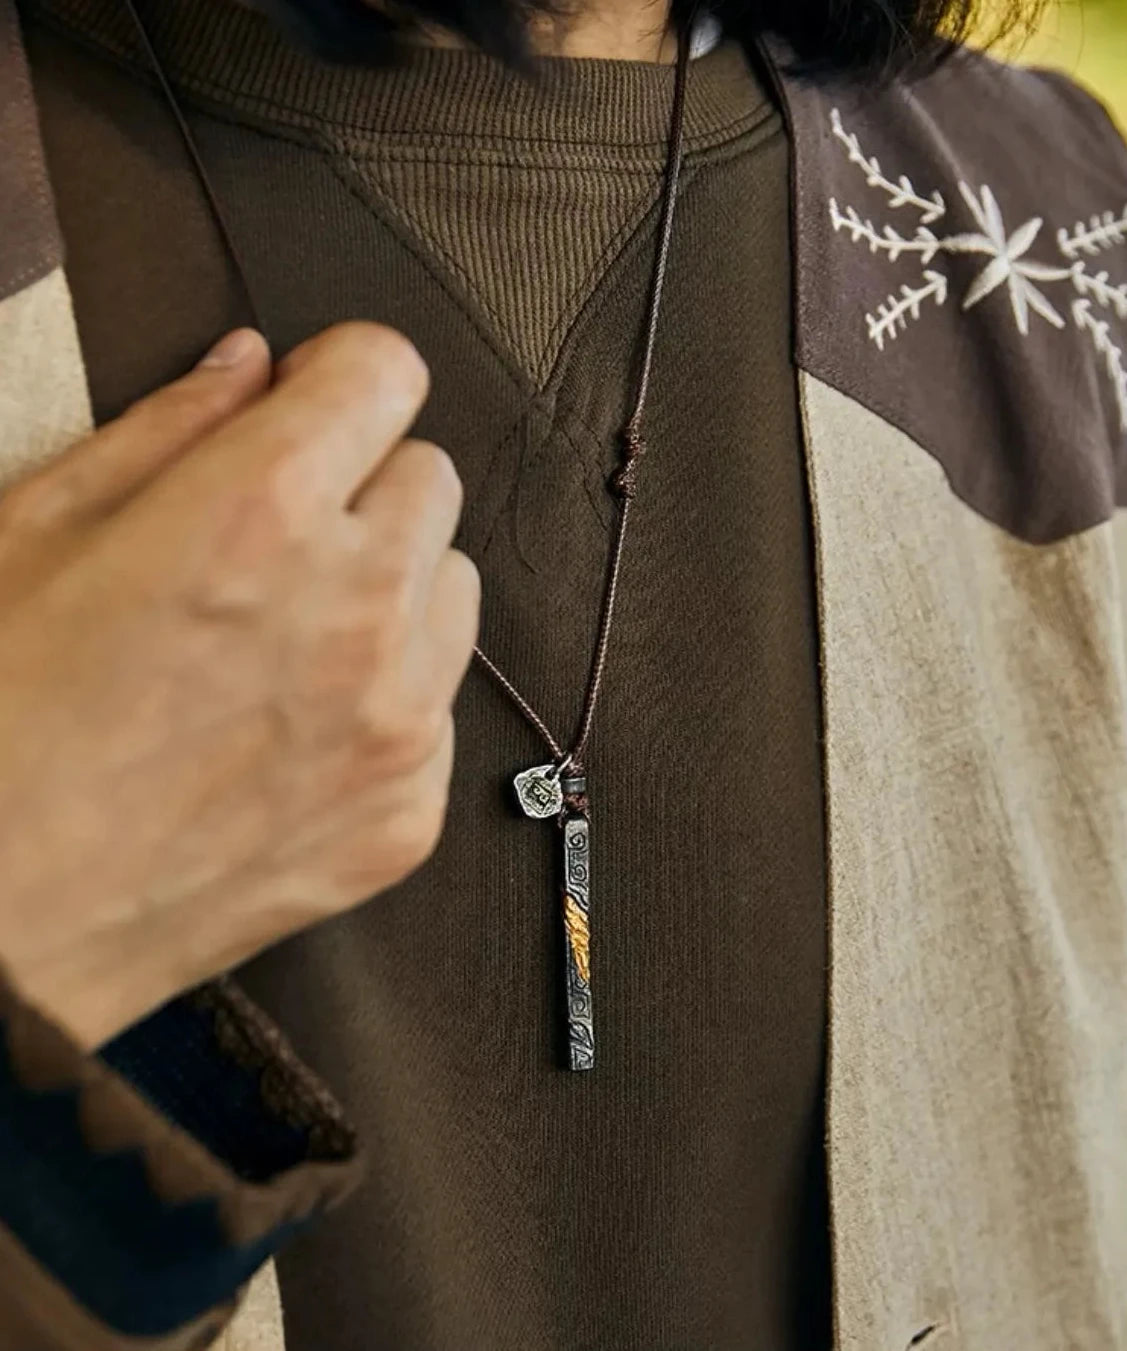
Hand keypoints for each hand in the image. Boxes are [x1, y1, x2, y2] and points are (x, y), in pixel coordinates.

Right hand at [0, 323, 478, 1048]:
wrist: (0, 925)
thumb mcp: (33, 532)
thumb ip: (165, 428)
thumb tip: (254, 363)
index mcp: (260, 514)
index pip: (386, 374)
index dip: (342, 377)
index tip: (312, 407)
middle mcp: (357, 608)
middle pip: (430, 481)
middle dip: (362, 489)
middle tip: (279, 543)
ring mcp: (397, 722)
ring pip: (452, 590)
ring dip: (391, 591)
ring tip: (289, 642)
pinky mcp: (411, 810)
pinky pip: (439, 708)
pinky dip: (386, 702)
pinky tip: (291, 736)